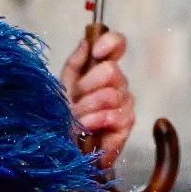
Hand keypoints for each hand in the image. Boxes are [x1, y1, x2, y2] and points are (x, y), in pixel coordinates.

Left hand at [60, 29, 134, 171]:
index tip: (96, 53)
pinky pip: (114, 115)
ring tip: (79, 119)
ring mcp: (125, 103)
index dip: (111, 43)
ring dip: (88, 108)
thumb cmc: (66, 118)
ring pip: (111, 94)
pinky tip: (87, 128)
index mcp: (103, 70)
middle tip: (75, 102)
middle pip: (111, 71)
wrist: (68, 149)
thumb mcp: (64, 87)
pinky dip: (96, 121)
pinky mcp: (127, 124)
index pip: (118, 45)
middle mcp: (118, 84)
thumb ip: (75, 63)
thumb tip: (85, 42)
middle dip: (87, 87)